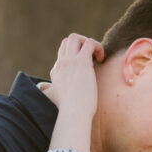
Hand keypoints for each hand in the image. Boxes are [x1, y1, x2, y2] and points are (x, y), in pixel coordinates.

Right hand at [44, 34, 104, 151]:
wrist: (74, 114)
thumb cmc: (70, 113)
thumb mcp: (57, 103)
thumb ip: (53, 96)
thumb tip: (50, 95)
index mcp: (56, 74)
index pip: (63, 57)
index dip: (76, 59)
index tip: (86, 71)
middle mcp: (61, 65)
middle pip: (66, 42)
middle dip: (80, 45)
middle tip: (92, 58)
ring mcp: (70, 62)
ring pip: (74, 38)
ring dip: (87, 42)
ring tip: (96, 56)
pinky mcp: (81, 62)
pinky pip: (89, 43)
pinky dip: (97, 46)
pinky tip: (101, 58)